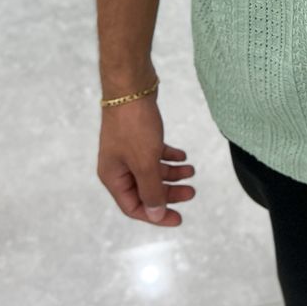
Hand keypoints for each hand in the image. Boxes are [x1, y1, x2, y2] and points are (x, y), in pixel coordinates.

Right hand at [97, 94, 195, 225]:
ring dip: (172, 174)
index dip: (156, 215)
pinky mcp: (137, 136)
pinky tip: (183, 156)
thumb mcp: (145, 163)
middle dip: (169, 193)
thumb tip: (156, 214)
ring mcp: (127, 151)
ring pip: (152, 171)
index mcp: (114, 177)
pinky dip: (169, 157)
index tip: (179, 218)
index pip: (133, 207)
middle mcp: (118, 167)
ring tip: (192, 171)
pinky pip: (154, 154)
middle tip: (192, 192)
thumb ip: (151, 191)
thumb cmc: (134, 127)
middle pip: (145, 189)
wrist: (131, 88)